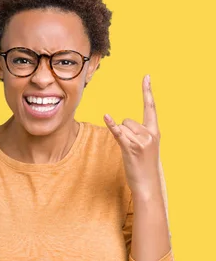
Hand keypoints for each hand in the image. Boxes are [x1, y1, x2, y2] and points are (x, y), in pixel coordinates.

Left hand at [104, 74, 160, 195]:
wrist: (148, 184)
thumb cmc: (144, 165)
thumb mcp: (146, 145)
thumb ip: (139, 132)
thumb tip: (122, 124)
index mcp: (155, 131)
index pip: (151, 107)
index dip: (147, 91)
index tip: (146, 76)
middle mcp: (150, 133)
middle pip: (127, 120)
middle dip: (124, 131)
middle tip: (131, 148)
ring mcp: (141, 141)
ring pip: (122, 127)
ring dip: (121, 138)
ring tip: (129, 152)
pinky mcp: (130, 147)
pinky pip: (118, 132)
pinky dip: (111, 125)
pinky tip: (106, 116)